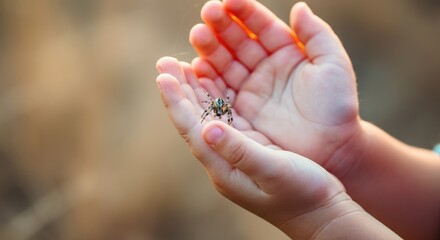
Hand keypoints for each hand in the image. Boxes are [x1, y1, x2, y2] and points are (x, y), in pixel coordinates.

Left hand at [155, 62, 346, 233]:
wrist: (319, 213)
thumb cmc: (302, 195)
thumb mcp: (273, 172)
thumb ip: (240, 152)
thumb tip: (207, 129)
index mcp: (224, 167)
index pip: (192, 129)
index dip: (177, 101)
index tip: (163, 75)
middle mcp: (222, 160)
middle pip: (193, 120)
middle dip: (179, 91)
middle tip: (165, 62)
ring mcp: (233, 154)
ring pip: (206, 117)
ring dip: (194, 91)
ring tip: (182, 67)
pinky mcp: (246, 148)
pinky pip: (224, 118)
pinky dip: (215, 98)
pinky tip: (213, 84)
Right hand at [189, 0, 360, 170]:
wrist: (332, 149)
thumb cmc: (337, 107)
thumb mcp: (334, 66)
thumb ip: (318, 35)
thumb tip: (299, 7)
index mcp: (287, 51)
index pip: (262, 26)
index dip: (245, 12)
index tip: (228, 1)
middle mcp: (265, 67)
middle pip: (237, 41)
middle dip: (221, 27)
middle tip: (207, 14)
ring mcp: (251, 88)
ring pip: (224, 63)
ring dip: (209, 49)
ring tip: (197, 35)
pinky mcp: (241, 111)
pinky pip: (220, 91)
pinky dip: (206, 79)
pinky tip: (196, 67)